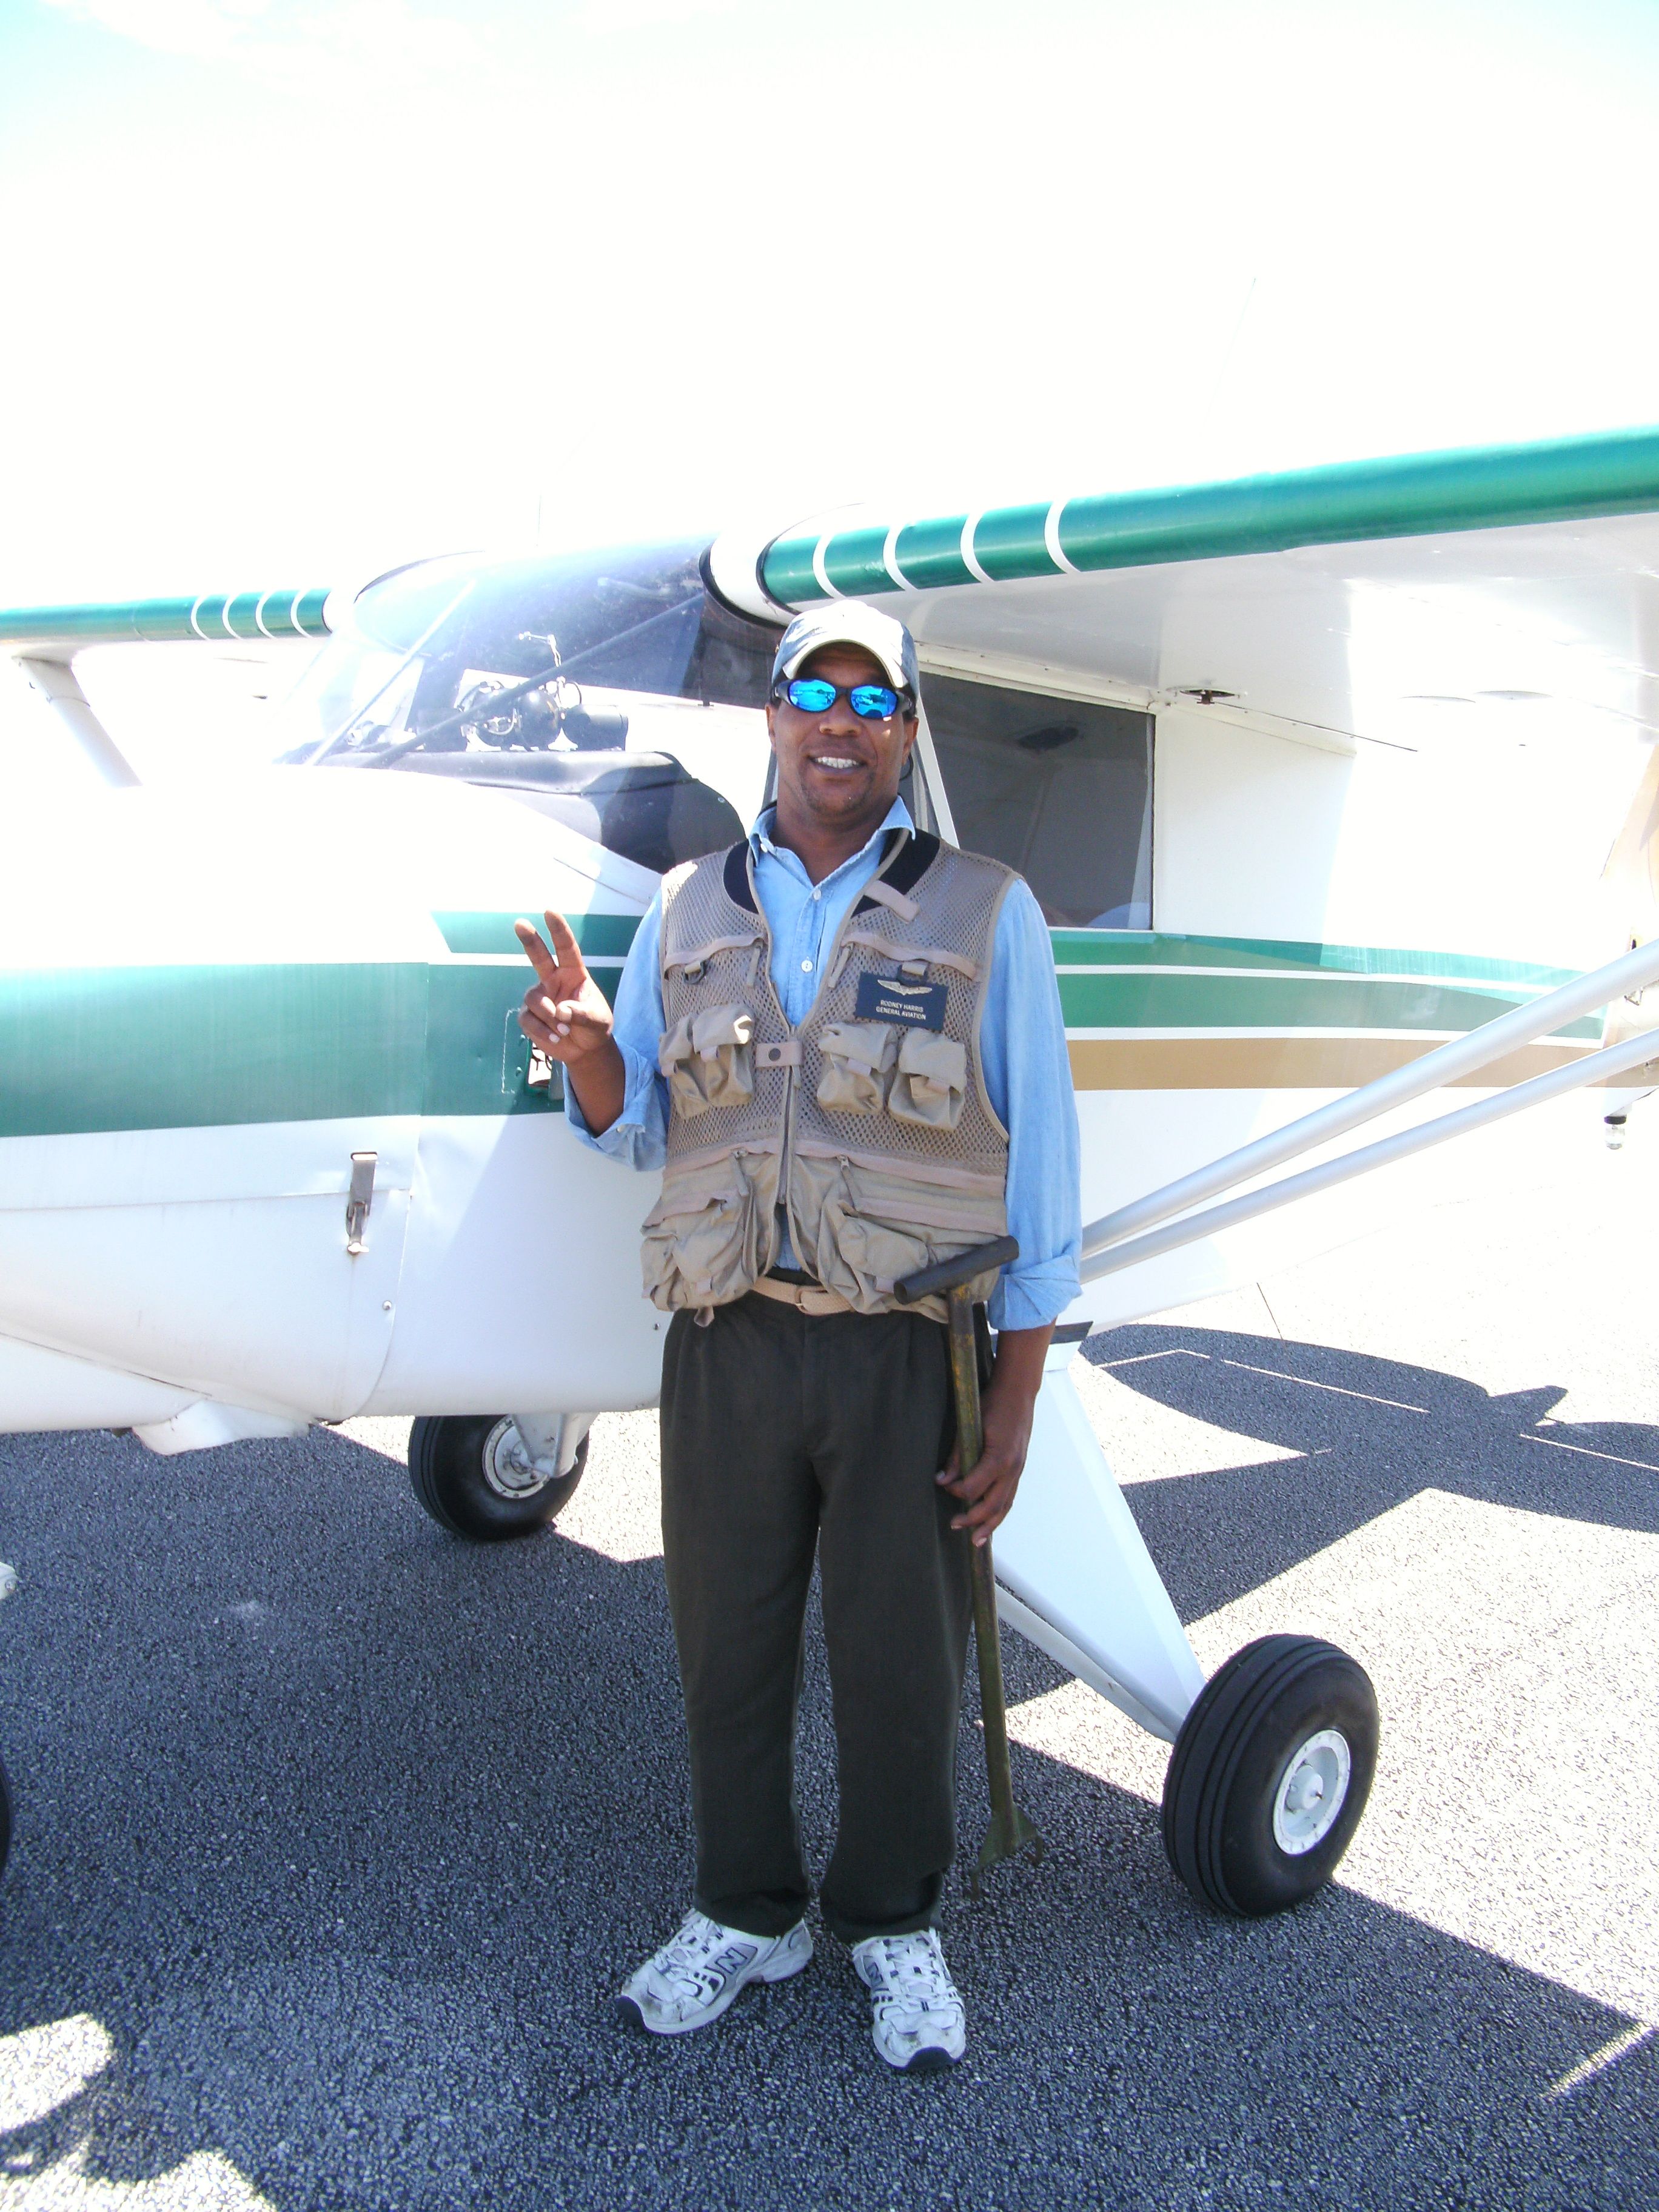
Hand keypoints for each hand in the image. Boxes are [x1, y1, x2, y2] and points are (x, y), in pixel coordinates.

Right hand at [515, 910, 614, 1064]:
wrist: (586, 1050)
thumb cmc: (595, 1028)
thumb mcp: (597, 1021)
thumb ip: (581, 1014)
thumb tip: (559, 1012)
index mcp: (574, 974)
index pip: (566, 949)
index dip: (558, 930)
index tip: (549, 911)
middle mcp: (554, 981)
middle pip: (539, 957)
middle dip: (530, 940)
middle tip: (520, 923)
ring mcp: (540, 997)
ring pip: (534, 999)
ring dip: (549, 1018)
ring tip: (564, 1032)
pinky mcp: (529, 1016)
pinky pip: (528, 1019)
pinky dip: (542, 1031)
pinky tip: (555, 1038)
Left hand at [936, 1324, 1051, 1546]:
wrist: (1019, 1392)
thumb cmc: (994, 1404)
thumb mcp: (970, 1425)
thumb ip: (957, 1454)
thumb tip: (942, 1479)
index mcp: (1000, 1458)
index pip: (975, 1487)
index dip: (957, 1491)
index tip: (942, 1485)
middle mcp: (1012, 1468)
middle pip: (993, 1505)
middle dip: (973, 1519)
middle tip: (954, 1526)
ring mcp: (1018, 1469)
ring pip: (1005, 1505)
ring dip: (990, 1524)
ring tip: (977, 1541)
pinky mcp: (1018, 1468)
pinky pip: (1010, 1496)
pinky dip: (1000, 1511)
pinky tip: (991, 1520)